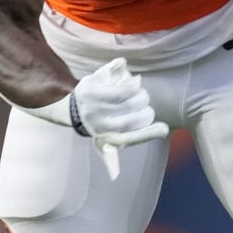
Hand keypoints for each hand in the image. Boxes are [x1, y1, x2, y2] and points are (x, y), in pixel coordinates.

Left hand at [70, 58, 167, 177]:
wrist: (70, 108)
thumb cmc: (96, 124)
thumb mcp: (106, 142)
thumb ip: (122, 149)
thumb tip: (141, 152)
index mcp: (108, 137)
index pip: (134, 137)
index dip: (151, 133)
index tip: (163, 129)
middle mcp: (101, 124)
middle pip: (138, 113)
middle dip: (145, 105)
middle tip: (143, 100)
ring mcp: (95, 107)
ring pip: (131, 98)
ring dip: (139, 93)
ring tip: (137, 89)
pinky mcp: (91, 90)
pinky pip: (118, 86)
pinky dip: (131, 83)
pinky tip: (135, 80)